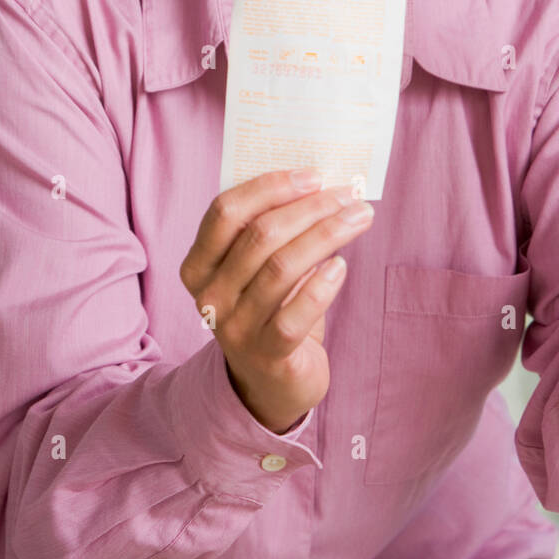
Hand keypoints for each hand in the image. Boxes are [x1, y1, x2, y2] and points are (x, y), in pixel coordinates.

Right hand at [180, 170, 373, 432]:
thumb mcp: (256, 269)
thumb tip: (319, 184)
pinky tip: (342, 266)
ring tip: (359, 218)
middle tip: (349, 194)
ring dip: (327, 235)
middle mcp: (210, 295)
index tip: (313, 175)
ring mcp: (236, 327)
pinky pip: (297, 313)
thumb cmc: (270, 308)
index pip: (225, 212)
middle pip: (260, 235)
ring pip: (282, 267)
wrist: (271, 383)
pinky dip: (323, 285)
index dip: (269, 187)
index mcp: (199, 265)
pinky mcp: (268, 354)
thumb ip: (269, 230)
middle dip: (310, 208)